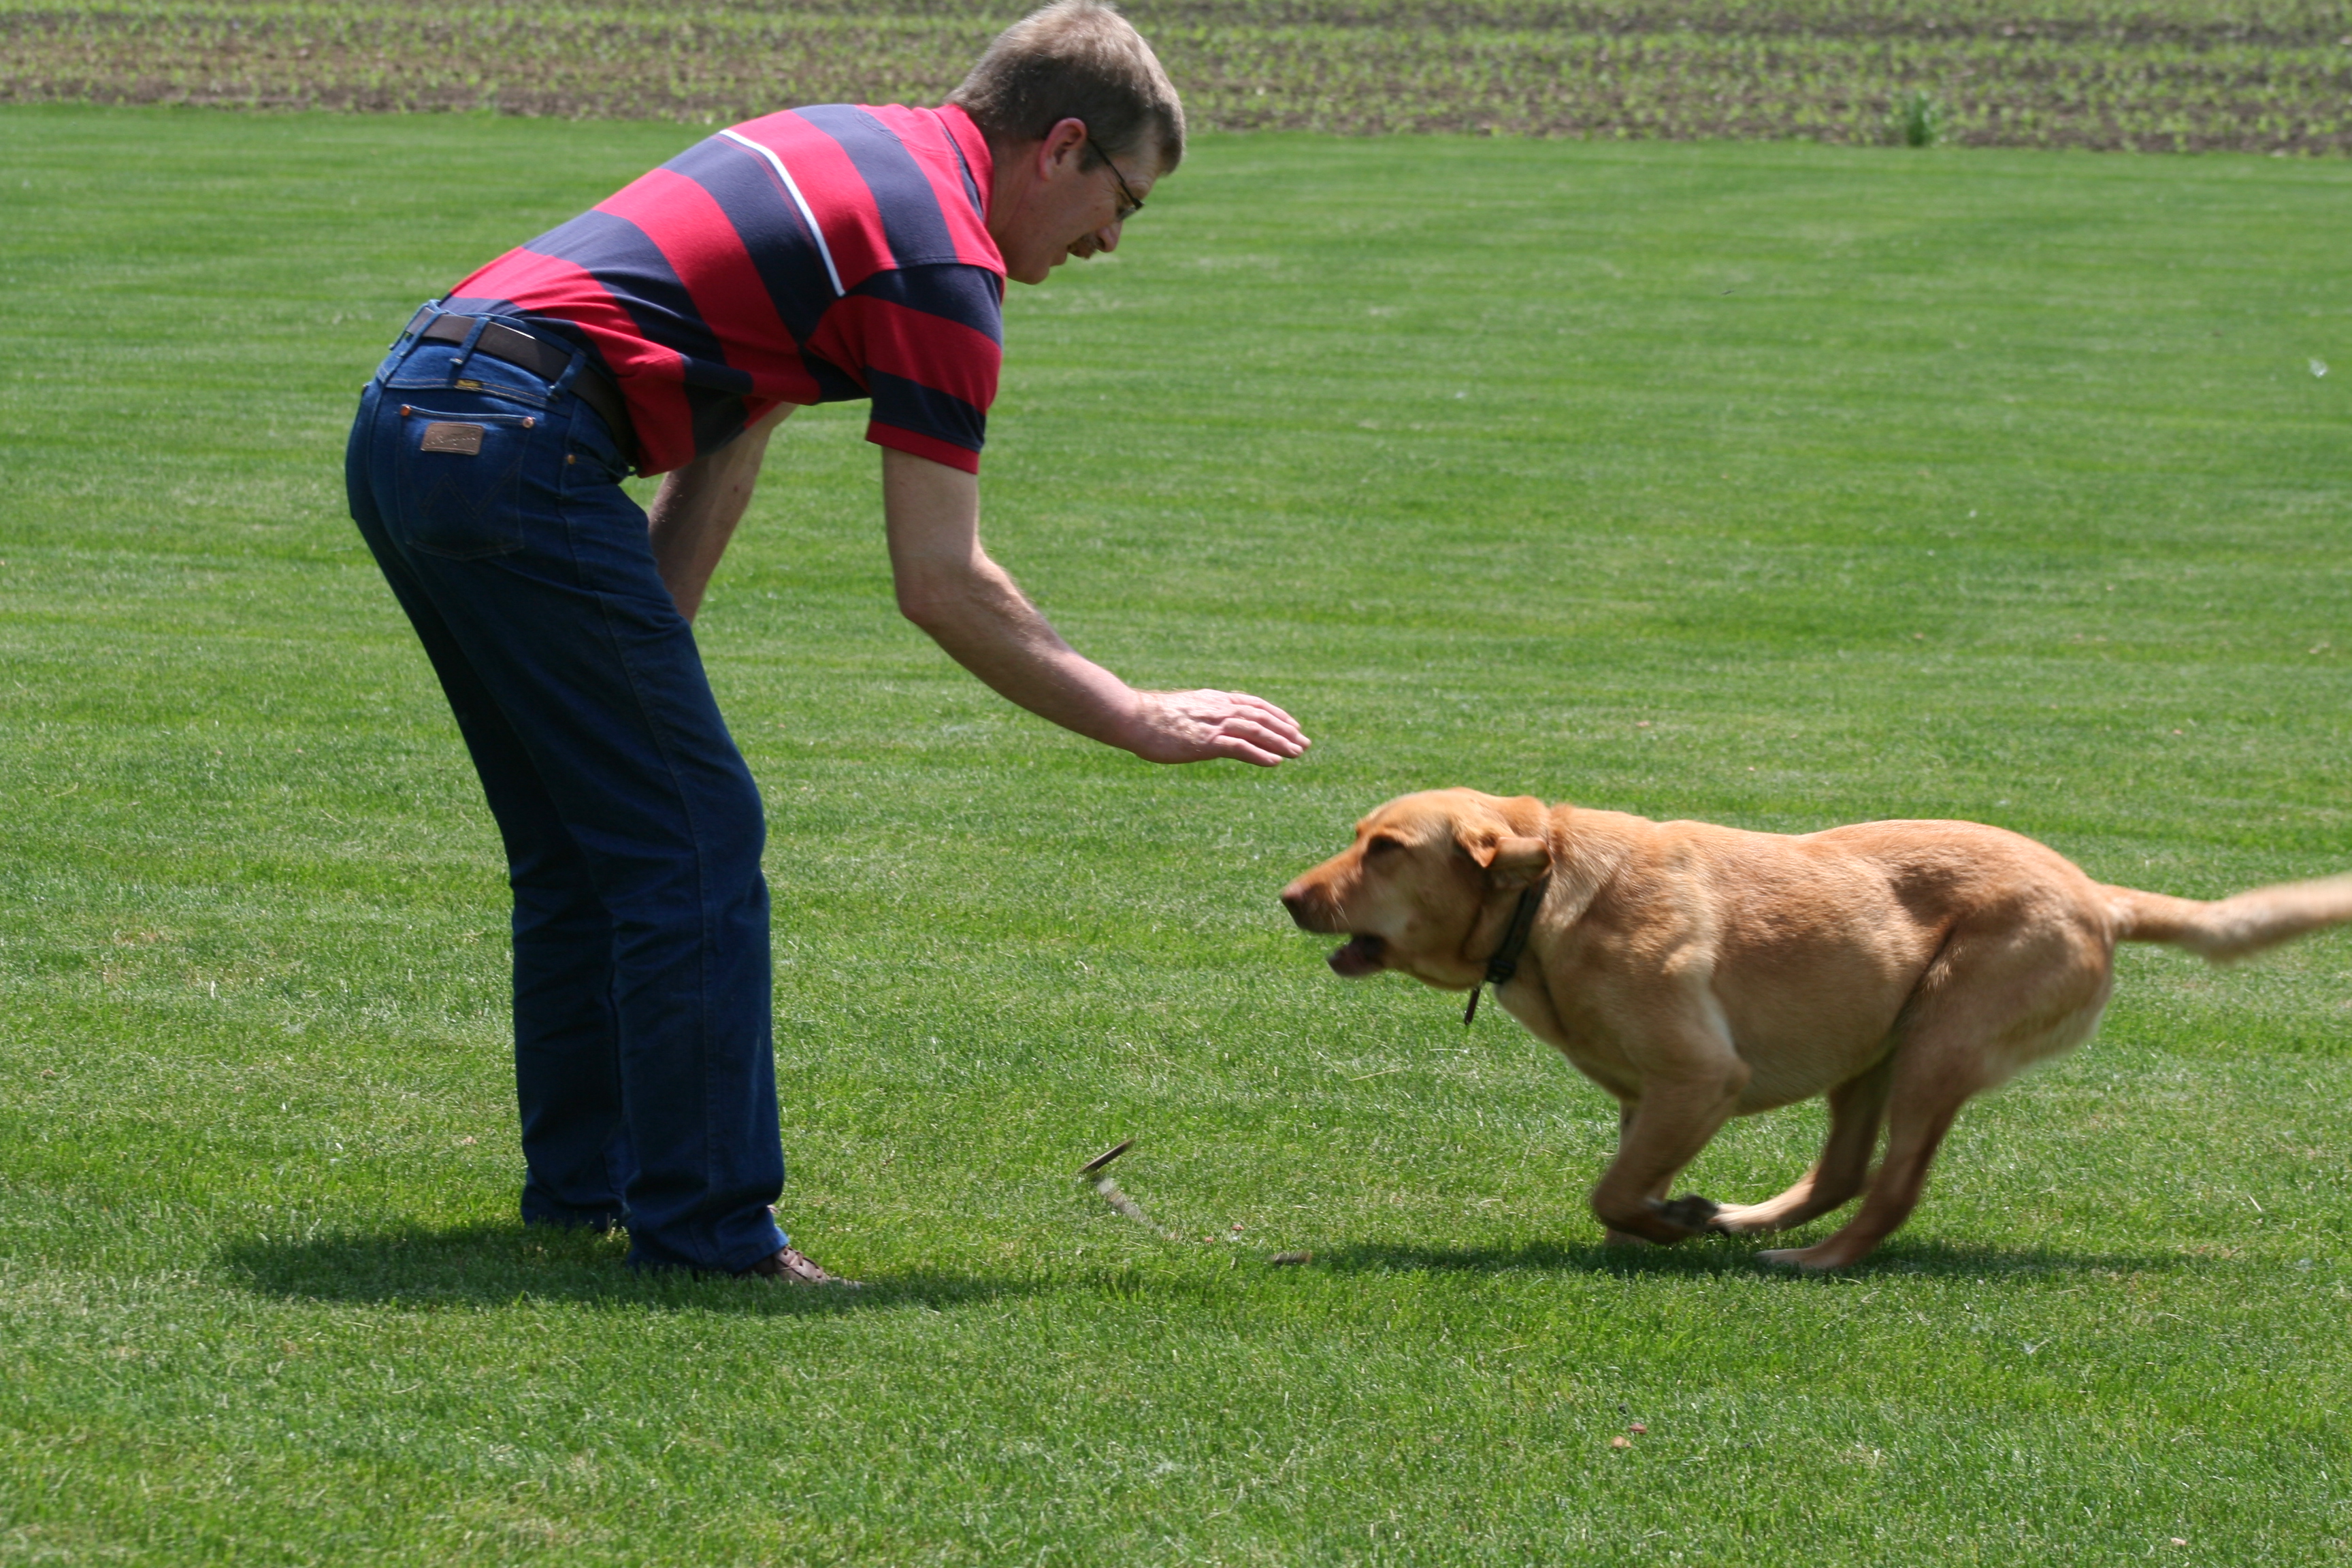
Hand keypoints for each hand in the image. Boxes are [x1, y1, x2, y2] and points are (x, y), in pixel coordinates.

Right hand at [1124, 690, 1309, 766]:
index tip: (1291, 724)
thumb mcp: (1180, 712)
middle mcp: (1219, 709)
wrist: (1132, 717)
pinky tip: (1274, 762)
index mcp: (1213, 700)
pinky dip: (1260, 754)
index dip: (1275, 714)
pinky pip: (1239, 747)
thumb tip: (1203, 726)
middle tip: (1305, 742)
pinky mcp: (1206, 741)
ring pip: (1256, 730)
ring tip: (1297, 753)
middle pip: (1261, 717)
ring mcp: (1213, 724)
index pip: (1253, 704)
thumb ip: (1198, 716)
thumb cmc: (1149, 718)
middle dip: (1286, 729)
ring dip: (1280, 742)